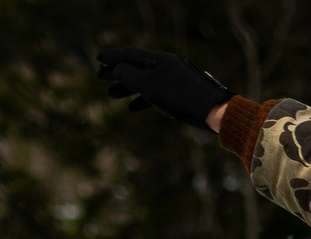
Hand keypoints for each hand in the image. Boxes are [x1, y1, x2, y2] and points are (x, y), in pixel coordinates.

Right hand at [95, 47, 232, 130]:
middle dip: (117, 72)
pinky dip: (143, 99)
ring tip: (111, 95)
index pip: (131, 55)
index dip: (113, 57)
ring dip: (127, 87)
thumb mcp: (150, 85)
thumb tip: (116, 68)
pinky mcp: (180, 93)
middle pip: (137, 66)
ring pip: (145, 81)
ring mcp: (174, 79)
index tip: (98, 58)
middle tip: (99, 77)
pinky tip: (132, 108)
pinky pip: (157, 93)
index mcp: (160, 59)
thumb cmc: (181, 97)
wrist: (213, 111)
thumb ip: (129, 75)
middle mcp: (167, 66)